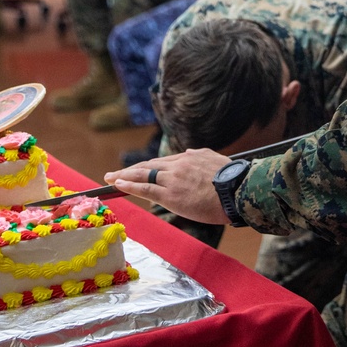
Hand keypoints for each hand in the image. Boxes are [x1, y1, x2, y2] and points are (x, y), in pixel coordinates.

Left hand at [105, 148, 230, 223]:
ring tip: (109, 178)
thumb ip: (201, 156)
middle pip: (148, 166)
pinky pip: (145, 188)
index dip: (146, 167)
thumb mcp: (215, 160)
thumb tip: (190, 152)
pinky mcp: (170, 194)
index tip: (135, 171)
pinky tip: (118, 184)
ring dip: (124, 176)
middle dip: (129, 170)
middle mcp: (177, 166)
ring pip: (143, 175)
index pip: (162, 163)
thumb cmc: (232, 179)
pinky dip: (130, 185)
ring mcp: (172, 179)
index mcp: (189, 158)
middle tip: (112, 174)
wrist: (237, 191)